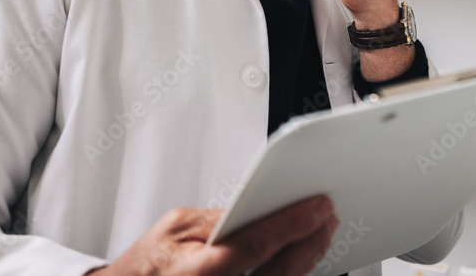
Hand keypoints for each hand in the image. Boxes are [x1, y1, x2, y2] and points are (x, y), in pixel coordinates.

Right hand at [87, 195, 337, 275]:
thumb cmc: (146, 267)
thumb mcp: (176, 228)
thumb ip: (220, 220)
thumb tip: (262, 212)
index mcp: (201, 272)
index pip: (259, 244)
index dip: (294, 223)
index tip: (320, 206)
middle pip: (282, 272)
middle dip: (311, 242)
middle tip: (329, 217)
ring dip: (306, 260)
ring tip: (320, 233)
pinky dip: (290, 274)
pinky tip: (299, 258)